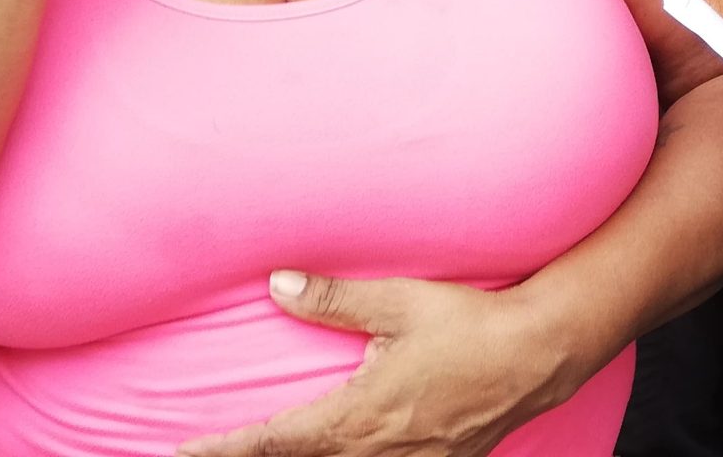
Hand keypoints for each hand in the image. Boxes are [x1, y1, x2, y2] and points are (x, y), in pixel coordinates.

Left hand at [177, 271, 577, 456]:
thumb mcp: (398, 302)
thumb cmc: (471, 324)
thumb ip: (333, 298)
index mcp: (359, 416)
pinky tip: (346, 453)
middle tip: (205, 456)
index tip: (182, 452)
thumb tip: (277, 284)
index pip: (275, 442)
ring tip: (265, 454)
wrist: (540, 353)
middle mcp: (378, 452)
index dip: (224, 449)